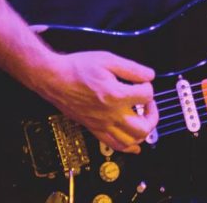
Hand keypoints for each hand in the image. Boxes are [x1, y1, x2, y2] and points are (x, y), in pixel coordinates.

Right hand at [39, 50, 157, 154]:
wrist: (54, 78)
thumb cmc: (76, 68)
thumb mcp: (106, 59)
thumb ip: (131, 68)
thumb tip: (149, 75)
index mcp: (116, 95)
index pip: (146, 95)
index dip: (147, 85)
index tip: (141, 81)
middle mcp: (111, 114)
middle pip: (145, 126)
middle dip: (153, 115)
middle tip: (148, 104)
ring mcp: (103, 124)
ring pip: (132, 141)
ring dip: (143, 132)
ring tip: (141, 119)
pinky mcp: (94, 128)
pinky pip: (115, 145)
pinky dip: (128, 146)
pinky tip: (133, 142)